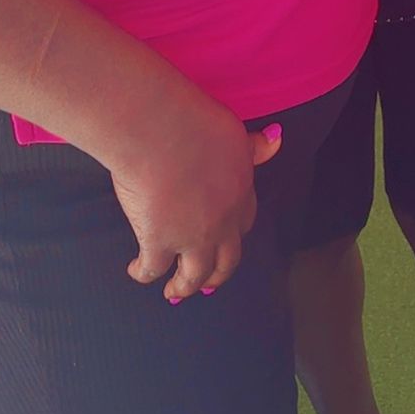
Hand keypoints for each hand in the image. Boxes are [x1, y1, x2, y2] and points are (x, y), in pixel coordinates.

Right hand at [109, 84, 281, 301]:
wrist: (159, 128)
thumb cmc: (194, 121)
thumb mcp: (234, 132)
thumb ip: (254, 145)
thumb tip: (278, 138)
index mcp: (239, 193)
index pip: (243, 222)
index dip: (234, 234)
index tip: (227, 241)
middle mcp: (221, 222)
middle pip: (225, 260)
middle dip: (217, 275)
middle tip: (208, 285)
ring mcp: (191, 237)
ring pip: (194, 275)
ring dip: (184, 287)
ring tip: (174, 293)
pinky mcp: (159, 242)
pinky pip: (153, 269)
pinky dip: (143, 273)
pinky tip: (136, 270)